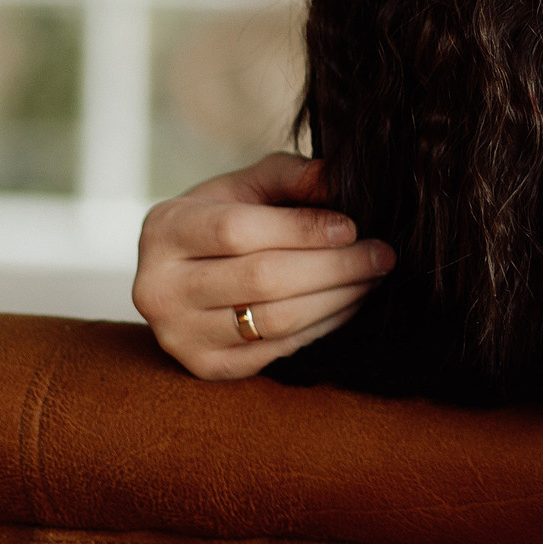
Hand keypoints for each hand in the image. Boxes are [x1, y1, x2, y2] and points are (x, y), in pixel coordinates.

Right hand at [131, 153, 394, 380]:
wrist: (185, 272)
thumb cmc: (224, 216)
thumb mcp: (249, 184)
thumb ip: (291, 176)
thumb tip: (335, 178)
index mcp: (166, 230)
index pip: (237, 231)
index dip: (302, 229)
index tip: (353, 226)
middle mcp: (160, 288)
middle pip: (262, 279)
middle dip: (336, 267)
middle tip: (383, 254)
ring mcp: (179, 335)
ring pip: (274, 321)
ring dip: (338, 299)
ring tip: (373, 277)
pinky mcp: (206, 367)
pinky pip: (277, 350)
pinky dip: (323, 327)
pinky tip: (349, 303)